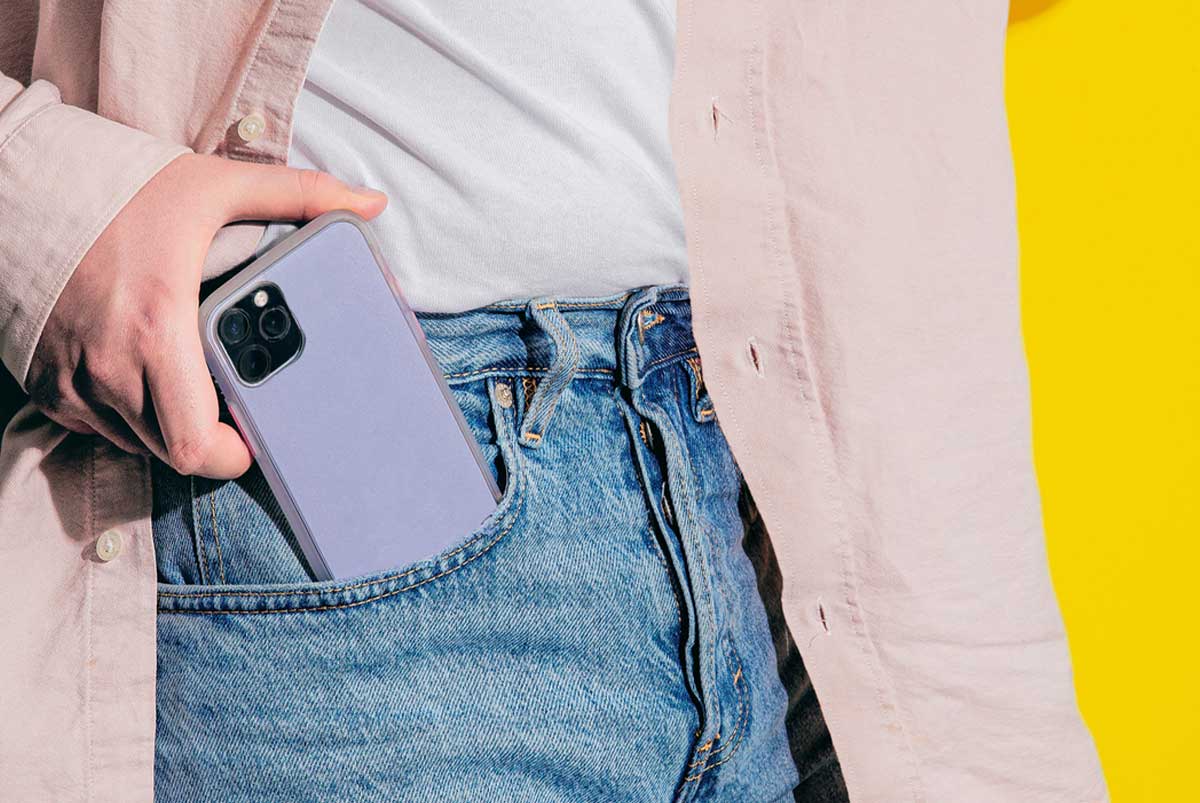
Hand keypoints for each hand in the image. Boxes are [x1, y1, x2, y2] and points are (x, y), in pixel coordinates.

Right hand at [27, 153, 386, 478]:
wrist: (20, 182)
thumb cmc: (121, 189)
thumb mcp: (217, 186)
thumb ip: (300, 195)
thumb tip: (372, 202)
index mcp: (158, 328)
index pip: (196, 445)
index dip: (232, 456)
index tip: (255, 434)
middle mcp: (109, 365)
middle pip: (171, 453)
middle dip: (208, 442)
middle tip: (231, 409)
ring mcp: (70, 379)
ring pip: (134, 443)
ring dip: (168, 427)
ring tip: (190, 383)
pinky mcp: (43, 382)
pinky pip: (94, 426)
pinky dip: (125, 414)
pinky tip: (145, 375)